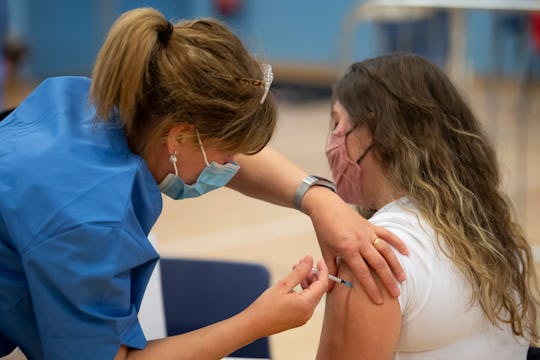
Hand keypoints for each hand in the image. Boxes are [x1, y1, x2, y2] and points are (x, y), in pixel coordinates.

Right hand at [244, 256, 327, 336]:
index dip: (322, 271)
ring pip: (312, 296)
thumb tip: (310, 259)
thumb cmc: (266, 306)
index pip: (322, 284)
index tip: (319, 260)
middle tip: (303, 263)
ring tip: (296, 271)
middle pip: (318, 290)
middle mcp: (308, 313)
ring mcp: (304, 317)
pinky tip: (294, 284)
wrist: (253, 325)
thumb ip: (299, 272)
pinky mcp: (298, 319)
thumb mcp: (283, 285)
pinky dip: (303, 291)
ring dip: (307, 282)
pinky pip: (306, 302)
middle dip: (313, 275)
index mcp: (306, 305)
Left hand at [303, 188, 407, 303]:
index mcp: (348, 249)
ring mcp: (367, 233)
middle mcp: (360, 242)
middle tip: (396, 294)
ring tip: (402, 279)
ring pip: (386, 251)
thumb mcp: (325, 250)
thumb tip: (330, 288)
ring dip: (395, 265)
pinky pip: (387, 234)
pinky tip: (406, 253)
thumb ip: (330, 269)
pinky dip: (397, 243)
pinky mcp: (371, 225)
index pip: (362, 273)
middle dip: (388, 281)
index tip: (379, 301)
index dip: (371, 288)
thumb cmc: (324, 230)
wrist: (326, 207)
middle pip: (378, 264)